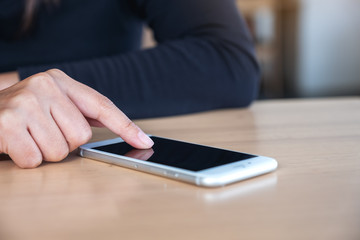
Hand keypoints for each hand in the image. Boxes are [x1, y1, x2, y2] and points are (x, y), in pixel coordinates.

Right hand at [0, 69, 153, 167]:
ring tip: (29, 137)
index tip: (144, 141)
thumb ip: (82, 113)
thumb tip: (125, 131)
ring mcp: (25, 103)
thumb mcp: (52, 104)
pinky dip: (27, 159)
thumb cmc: (22, 113)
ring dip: (44, 152)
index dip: (126, 125)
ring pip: (60, 151)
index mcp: (60, 81)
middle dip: (64, 143)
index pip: (102, 105)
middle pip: (81, 136)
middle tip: (43, 132)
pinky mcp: (7, 124)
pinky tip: (16, 144)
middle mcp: (44, 86)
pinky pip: (35, 160)